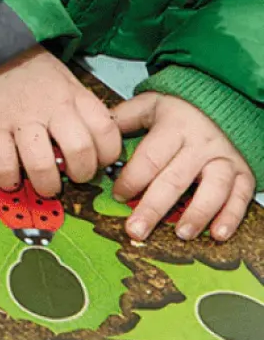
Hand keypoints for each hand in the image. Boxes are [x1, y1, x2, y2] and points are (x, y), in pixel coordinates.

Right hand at [0, 46, 121, 195]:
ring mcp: (20, 119)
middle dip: (80, 175)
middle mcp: (52, 108)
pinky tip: (9, 179)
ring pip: (42, 164)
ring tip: (44, 185)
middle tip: (72, 177)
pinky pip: (3, 165)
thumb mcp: (63, 78)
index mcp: (74, 95)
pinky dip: (8, 180)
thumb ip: (78, 106)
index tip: (95, 161)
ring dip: (46, 184)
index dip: (106, 156)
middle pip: (80, 151)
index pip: (107, 132)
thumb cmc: (27, 68)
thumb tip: (91, 143)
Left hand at [111, 92, 255, 241]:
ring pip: (213, 189)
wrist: (222, 105)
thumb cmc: (178, 111)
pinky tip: (217, 235)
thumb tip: (95, 134)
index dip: (132, 179)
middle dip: (153, 208)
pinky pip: (241, 197)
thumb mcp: (150, 105)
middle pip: (175, 179)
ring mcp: (224, 159)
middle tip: (136, 230)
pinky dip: (231, 217)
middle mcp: (201, 144)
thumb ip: (123, 118)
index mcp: (174, 127)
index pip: (150, 158)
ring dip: (197, 214)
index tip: (118, 196)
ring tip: (181, 235)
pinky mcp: (243, 172)